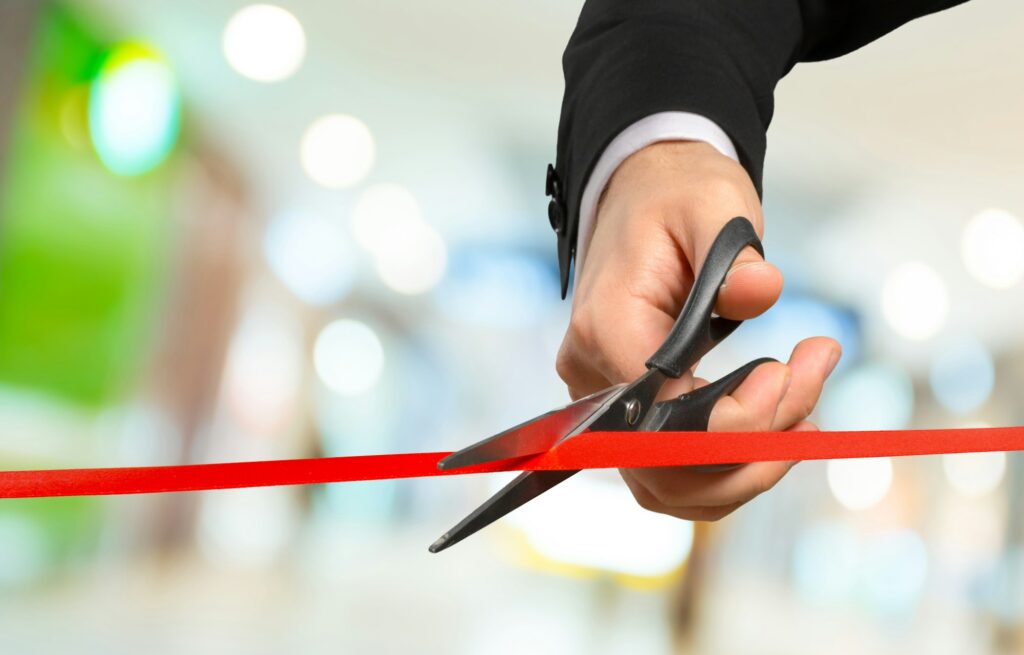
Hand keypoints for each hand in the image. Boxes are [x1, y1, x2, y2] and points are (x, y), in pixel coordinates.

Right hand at [556, 141, 840, 520]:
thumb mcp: (712, 204)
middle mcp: (592, 375)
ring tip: (805, 409)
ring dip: (749, 465)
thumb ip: (735, 251)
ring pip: (670, 484)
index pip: (664, 415)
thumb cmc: (673, 199)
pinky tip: (779, 425)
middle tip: (811, 379)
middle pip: (666, 466)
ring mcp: (605, 400)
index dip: (737, 417)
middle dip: (756, 447)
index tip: (789, 370)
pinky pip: (672, 468)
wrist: (643, 195)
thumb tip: (761, 290)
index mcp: (605, 325)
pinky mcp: (628, 410)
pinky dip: (730, 465)